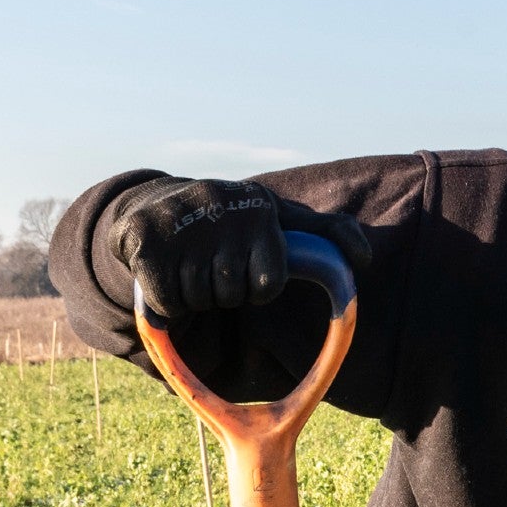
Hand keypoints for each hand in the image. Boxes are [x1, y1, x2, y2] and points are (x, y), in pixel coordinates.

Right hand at [105, 176, 371, 319]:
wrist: (156, 206)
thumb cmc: (234, 224)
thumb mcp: (282, 222)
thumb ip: (328, 235)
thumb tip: (363, 257)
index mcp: (260, 206)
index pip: (267, 284)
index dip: (258, 287)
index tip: (249, 270)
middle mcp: (219, 204)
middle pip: (230, 295)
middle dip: (224, 292)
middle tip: (215, 266)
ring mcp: (178, 217)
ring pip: (197, 299)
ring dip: (194, 295)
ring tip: (190, 265)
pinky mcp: (142, 236)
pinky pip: (166, 302)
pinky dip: (166, 302)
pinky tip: (165, 272)